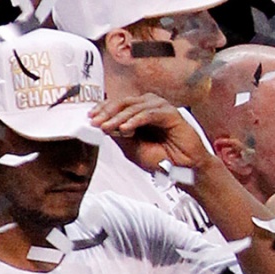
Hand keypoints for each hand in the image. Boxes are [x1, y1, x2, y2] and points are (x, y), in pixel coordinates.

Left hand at [91, 94, 214, 172]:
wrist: (184, 170)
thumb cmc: (162, 160)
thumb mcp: (132, 148)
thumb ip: (118, 135)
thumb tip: (101, 125)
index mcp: (140, 113)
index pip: (118, 104)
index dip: (103, 109)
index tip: (90, 119)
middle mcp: (150, 107)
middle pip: (123, 102)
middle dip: (107, 113)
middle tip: (96, 123)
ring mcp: (161, 109)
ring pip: (134, 107)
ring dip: (119, 118)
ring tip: (108, 128)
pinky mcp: (171, 114)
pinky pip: (149, 113)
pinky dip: (135, 120)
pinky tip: (125, 129)